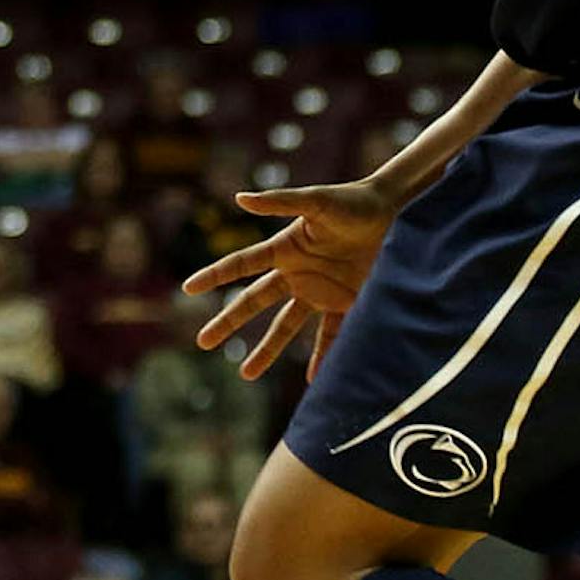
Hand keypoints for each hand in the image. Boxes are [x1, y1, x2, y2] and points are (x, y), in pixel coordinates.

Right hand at [183, 175, 396, 383]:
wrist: (391, 212)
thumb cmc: (349, 201)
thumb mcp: (315, 200)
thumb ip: (280, 202)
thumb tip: (239, 198)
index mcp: (283, 249)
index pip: (241, 265)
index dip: (214, 276)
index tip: (188, 289)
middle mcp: (295, 273)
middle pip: (254, 302)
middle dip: (228, 322)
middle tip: (203, 341)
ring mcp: (319, 291)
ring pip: (285, 326)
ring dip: (266, 350)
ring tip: (246, 375)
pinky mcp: (346, 302)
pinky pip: (330, 335)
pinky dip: (323, 358)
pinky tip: (314, 380)